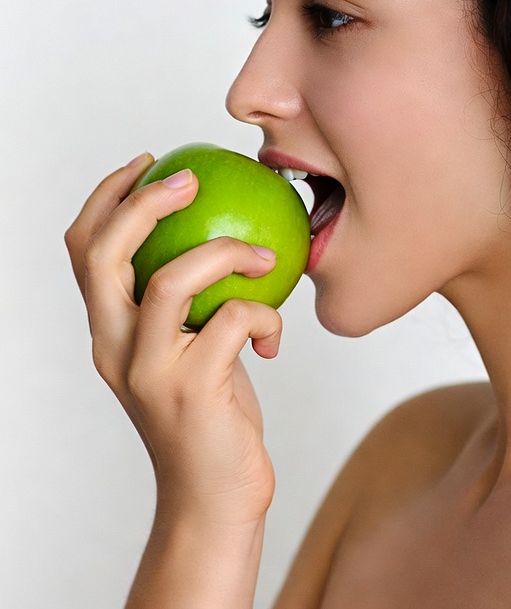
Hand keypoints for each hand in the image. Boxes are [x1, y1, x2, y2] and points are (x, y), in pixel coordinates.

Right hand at [65, 153, 282, 526]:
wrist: (214, 498)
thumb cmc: (213, 415)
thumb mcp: (193, 348)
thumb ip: (195, 304)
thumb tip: (231, 237)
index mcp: (110, 332)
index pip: (85, 250)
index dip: (108, 197)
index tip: (149, 163)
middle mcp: (116, 348)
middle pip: (105, 254)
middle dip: (145, 203)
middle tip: (193, 179)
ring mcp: (150, 372)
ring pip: (171, 281)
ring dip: (225, 253)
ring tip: (263, 256)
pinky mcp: (192, 392)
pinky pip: (233, 322)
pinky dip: (264, 313)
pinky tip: (275, 333)